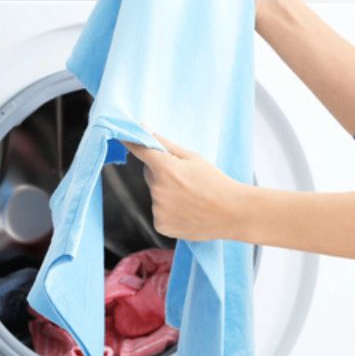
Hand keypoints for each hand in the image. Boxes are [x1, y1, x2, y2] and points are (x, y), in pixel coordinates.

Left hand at [122, 132, 250, 242]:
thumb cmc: (215, 182)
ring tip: (191, 198)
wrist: (233, 213)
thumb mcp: (193, 158)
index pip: (140, 151)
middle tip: (186, 179)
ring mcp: (159, 210)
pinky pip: (159, 213)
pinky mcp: (161, 226)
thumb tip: (144, 129)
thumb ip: (165, 144)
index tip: (121, 135)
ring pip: (156, 195)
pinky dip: (169, 212)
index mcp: (166, 170)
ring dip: (167, 195)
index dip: (131, 143)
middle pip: (150, 175)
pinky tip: (187, 212)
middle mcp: (158, 191)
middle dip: (162, 174)